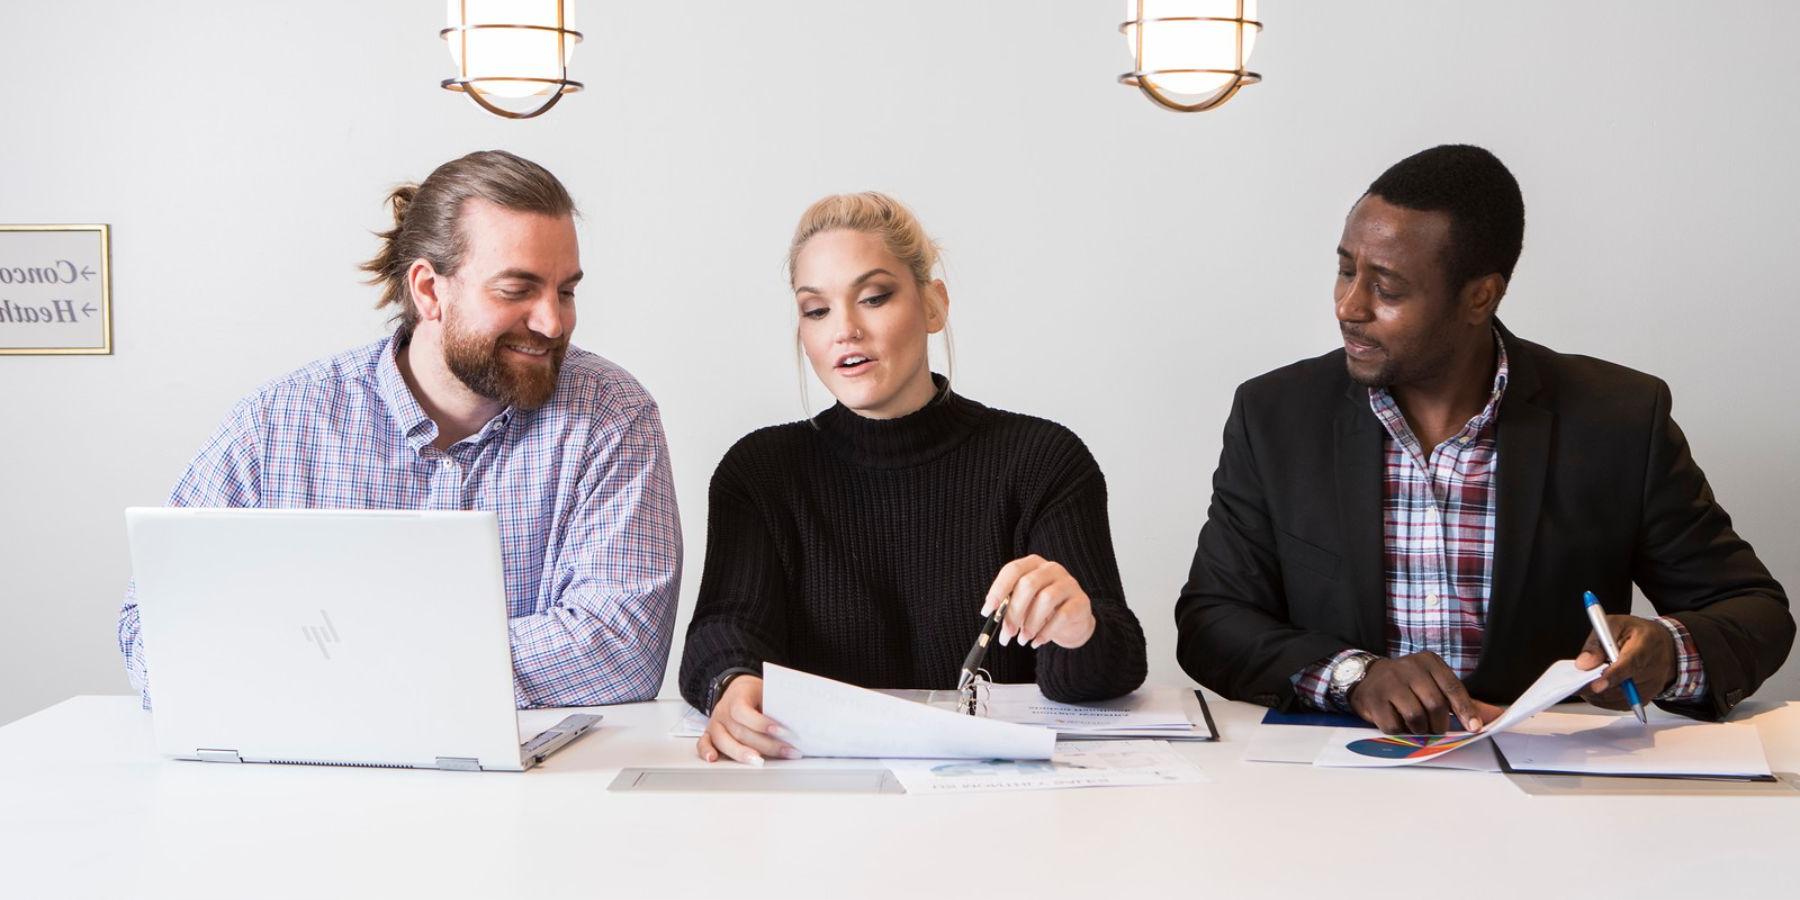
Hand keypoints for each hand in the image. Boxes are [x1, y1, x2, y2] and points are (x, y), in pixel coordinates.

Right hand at [695, 675, 798, 765]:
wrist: (737, 689)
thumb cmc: (755, 693)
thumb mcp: (767, 691)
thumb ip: (776, 705)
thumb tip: (798, 721)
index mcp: (737, 697)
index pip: (744, 711)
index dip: (762, 723)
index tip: (782, 731)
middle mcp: (723, 711)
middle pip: (740, 732)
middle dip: (766, 745)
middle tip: (787, 751)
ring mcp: (715, 724)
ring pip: (724, 742)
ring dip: (743, 754)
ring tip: (760, 762)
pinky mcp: (709, 734)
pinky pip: (703, 744)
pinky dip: (706, 752)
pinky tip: (714, 760)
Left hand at [980, 554, 1096, 649]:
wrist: (1072, 621)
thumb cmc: (1041, 610)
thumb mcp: (1023, 605)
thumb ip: (1008, 608)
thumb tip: (992, 618)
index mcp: (1032, 564)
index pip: (1012, 570)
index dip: (998, 590)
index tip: (988, 611)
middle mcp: (1051, 568)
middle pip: (1028, 584)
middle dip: (1014, 611)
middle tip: (1007, 632)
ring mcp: (1068, 583)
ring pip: (1045, 599)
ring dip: (1030, 623)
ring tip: (1023, 639)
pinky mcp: (1081, 601)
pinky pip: (1062, 616)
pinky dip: (1046, 632)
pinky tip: (1037, 642)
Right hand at [1349, 652, 1505, 734]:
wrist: (1367, 677)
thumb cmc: (1408, 685)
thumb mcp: (1435, 685)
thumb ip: (1463, 701)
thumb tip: (1496, 716)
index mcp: (1429, 662)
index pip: (1452, 687)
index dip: (1465, 709)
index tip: (1474, 728)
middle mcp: (1409, 667)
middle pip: (1435, 704)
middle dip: (1439, 724)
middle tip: (1437, 731)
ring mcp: (1389, 682)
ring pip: (1415, 716)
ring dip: (1420, 729)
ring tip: (1417, 728)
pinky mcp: (1373, 699)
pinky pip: (1393, 725)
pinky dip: (1401, 732)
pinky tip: (1400, 726)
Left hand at [1575, 614, 1675, 708]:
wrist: (1662, 645)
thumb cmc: (1636, 633)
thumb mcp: (1614, 625)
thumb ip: (1596, 643)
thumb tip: (1583, 664)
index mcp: (1646, 644)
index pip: (1631, 664)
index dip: (1613, 676)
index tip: (1597, 684)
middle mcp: (1655, 668)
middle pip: (1624, 685)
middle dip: (1597, 687)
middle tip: (1576, 685)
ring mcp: (1653, 685)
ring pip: (1620, 698)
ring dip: (1599, 694)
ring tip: (1584, 684)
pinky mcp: (1646, 697)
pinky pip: (1621, 704)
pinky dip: (1605, 699)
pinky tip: (1596, 689)